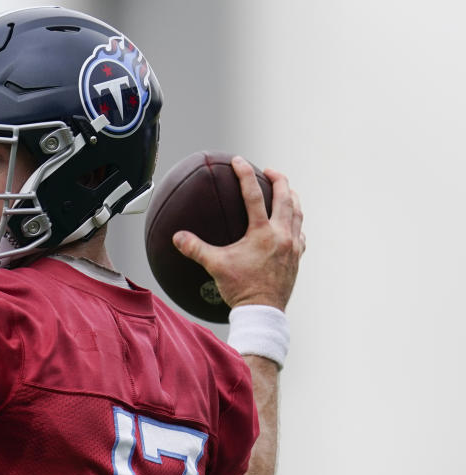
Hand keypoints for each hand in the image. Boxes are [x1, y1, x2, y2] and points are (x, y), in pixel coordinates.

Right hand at [172, 157, 304, 310]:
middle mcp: (281, 235)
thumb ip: (195, 248)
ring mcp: (292, 246)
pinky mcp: (297, 257)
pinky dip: (295, 223)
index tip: (239, 161)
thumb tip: (176, 237)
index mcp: (262, 233)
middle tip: (270, 171)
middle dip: (279, 180)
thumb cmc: (240, 288)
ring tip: (286, 190)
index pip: (254, 195)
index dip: (245, 174)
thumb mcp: (215, 266)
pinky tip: (290, 224)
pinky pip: (300, 233)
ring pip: (298, 213)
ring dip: (292, 197)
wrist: (263, 311)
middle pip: (286, 198)